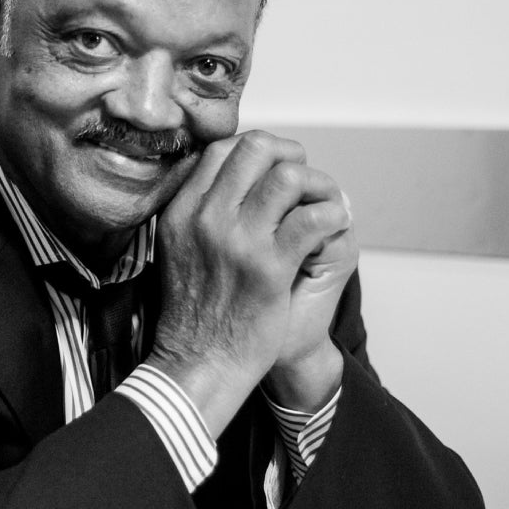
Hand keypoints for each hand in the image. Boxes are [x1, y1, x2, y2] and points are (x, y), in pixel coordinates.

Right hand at [146, 132, 352, 435]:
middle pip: (256, 149)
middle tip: (303, 181)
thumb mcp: (176, 248)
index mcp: (180, 210)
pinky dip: (332, 215)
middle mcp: (205, 218)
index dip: (257, 148)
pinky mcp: (269, 268)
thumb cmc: (194, 310)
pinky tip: (332, 226)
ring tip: (322, 203)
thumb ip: (196, 210)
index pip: (221, 148)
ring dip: (317, 184)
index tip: (273, 166)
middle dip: (291, 155)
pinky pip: (312, 219)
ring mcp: (237, 241)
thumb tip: (227, 175)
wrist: (198, 361)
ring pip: (288, 176)